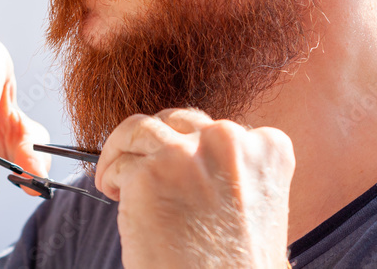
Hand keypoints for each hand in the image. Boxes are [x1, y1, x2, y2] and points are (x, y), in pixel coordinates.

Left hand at [95, 108, 293, 268]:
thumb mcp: (258, 207)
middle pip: (175, 121)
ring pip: (138, 130)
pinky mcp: (146, 175)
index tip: (181, 168)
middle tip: (144, 169)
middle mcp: (227, 141)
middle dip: (156, 144)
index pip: (217, 129)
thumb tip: (196, 164)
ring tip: (116, 178)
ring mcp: (184, 154)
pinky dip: (110, 178)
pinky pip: (118, 164)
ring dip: (122, 151)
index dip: (192, 149)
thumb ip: (233, 173)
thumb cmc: (238, 267)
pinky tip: (116, 197)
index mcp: (266, 149)